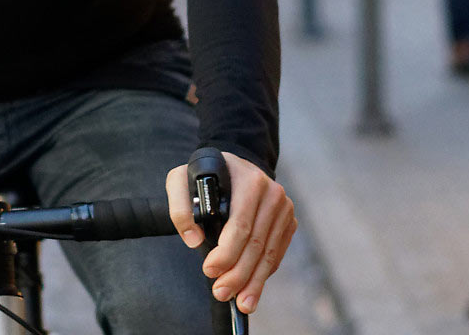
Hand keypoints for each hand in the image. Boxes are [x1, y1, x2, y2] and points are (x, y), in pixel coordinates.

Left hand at [165, 152, 296, 315]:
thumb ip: (180, 207)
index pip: (241, 224)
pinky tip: (252, 290)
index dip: (226, 252)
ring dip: (254, 282)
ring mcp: (283, 209)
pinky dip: (263, 274)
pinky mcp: (288, 222)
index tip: (209, 270)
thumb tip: (193, 241)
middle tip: (221, 293)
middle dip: (238, 274)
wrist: (233, 165)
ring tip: (241, 303)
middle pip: (256, 243)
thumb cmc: (203, 175)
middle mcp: (272, 194)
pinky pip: (276, 254)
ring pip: (269, 253)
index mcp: (248, 181)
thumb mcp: (180, 180)